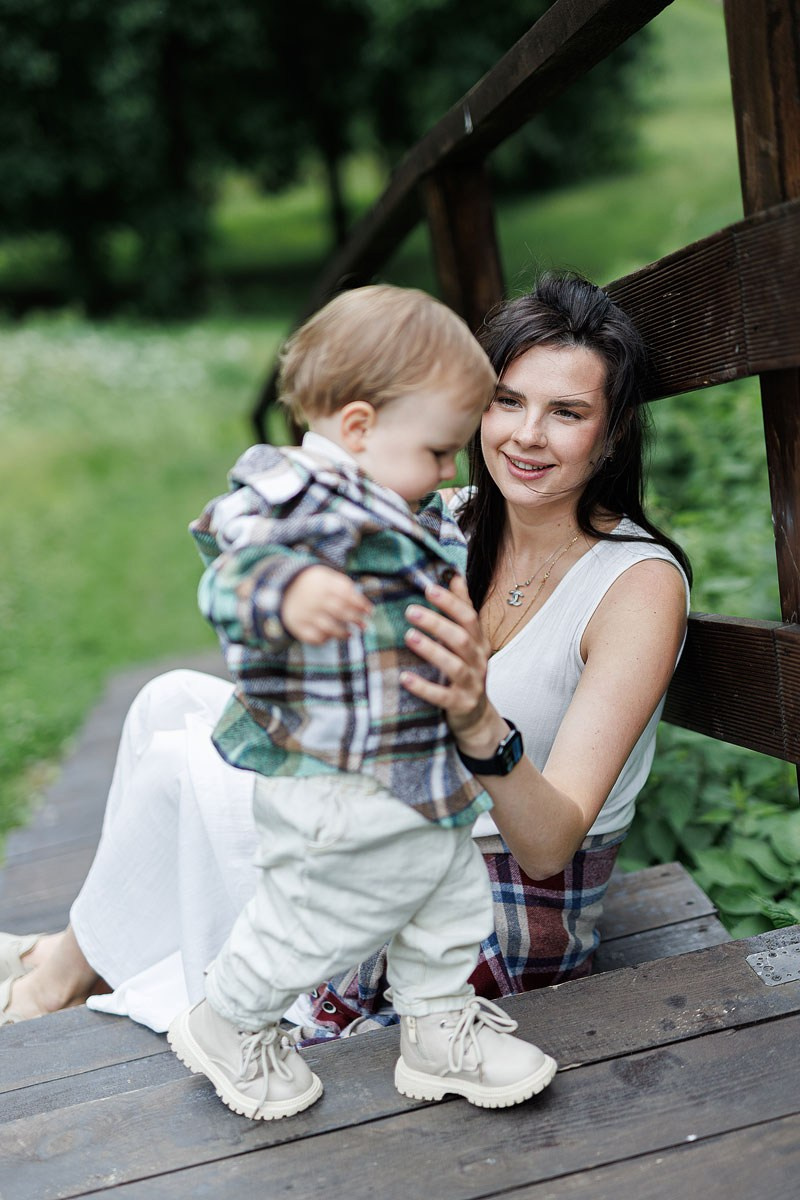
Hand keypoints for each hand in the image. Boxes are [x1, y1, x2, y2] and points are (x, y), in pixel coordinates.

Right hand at [282, 566, 371, 643]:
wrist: (283, 587)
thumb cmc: (314, 584)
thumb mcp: (327, 577)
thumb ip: (344, 586)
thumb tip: (364, 604)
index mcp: (323, 584)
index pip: (347, 595)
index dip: (360, 604)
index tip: (369, 611)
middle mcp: (314, 599)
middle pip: (340, 611)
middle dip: (355, 619)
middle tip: (364, 625)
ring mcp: (304, 613)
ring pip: (328, 627)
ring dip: (342, 633)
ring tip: (350, 635)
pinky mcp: (296, 626)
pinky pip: (313, 637)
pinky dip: (323, 639)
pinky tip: (330, 637)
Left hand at [400, 574, 494, 741]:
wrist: (476, 717)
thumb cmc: (466, 671)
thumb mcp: (468, 641)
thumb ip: (462, 610)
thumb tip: (455, 575)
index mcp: (479, 642)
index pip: (469, 618)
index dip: (451, 603)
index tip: (429, 589)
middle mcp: (478, 661)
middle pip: (461, 638)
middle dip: (437, 624)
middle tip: (411, 611)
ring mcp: (471, 684)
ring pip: (454, 665)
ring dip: (431, 650)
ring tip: (409, 636)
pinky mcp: (460, 704)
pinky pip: (442, 696)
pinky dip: (423, 687)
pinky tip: (404, 677)